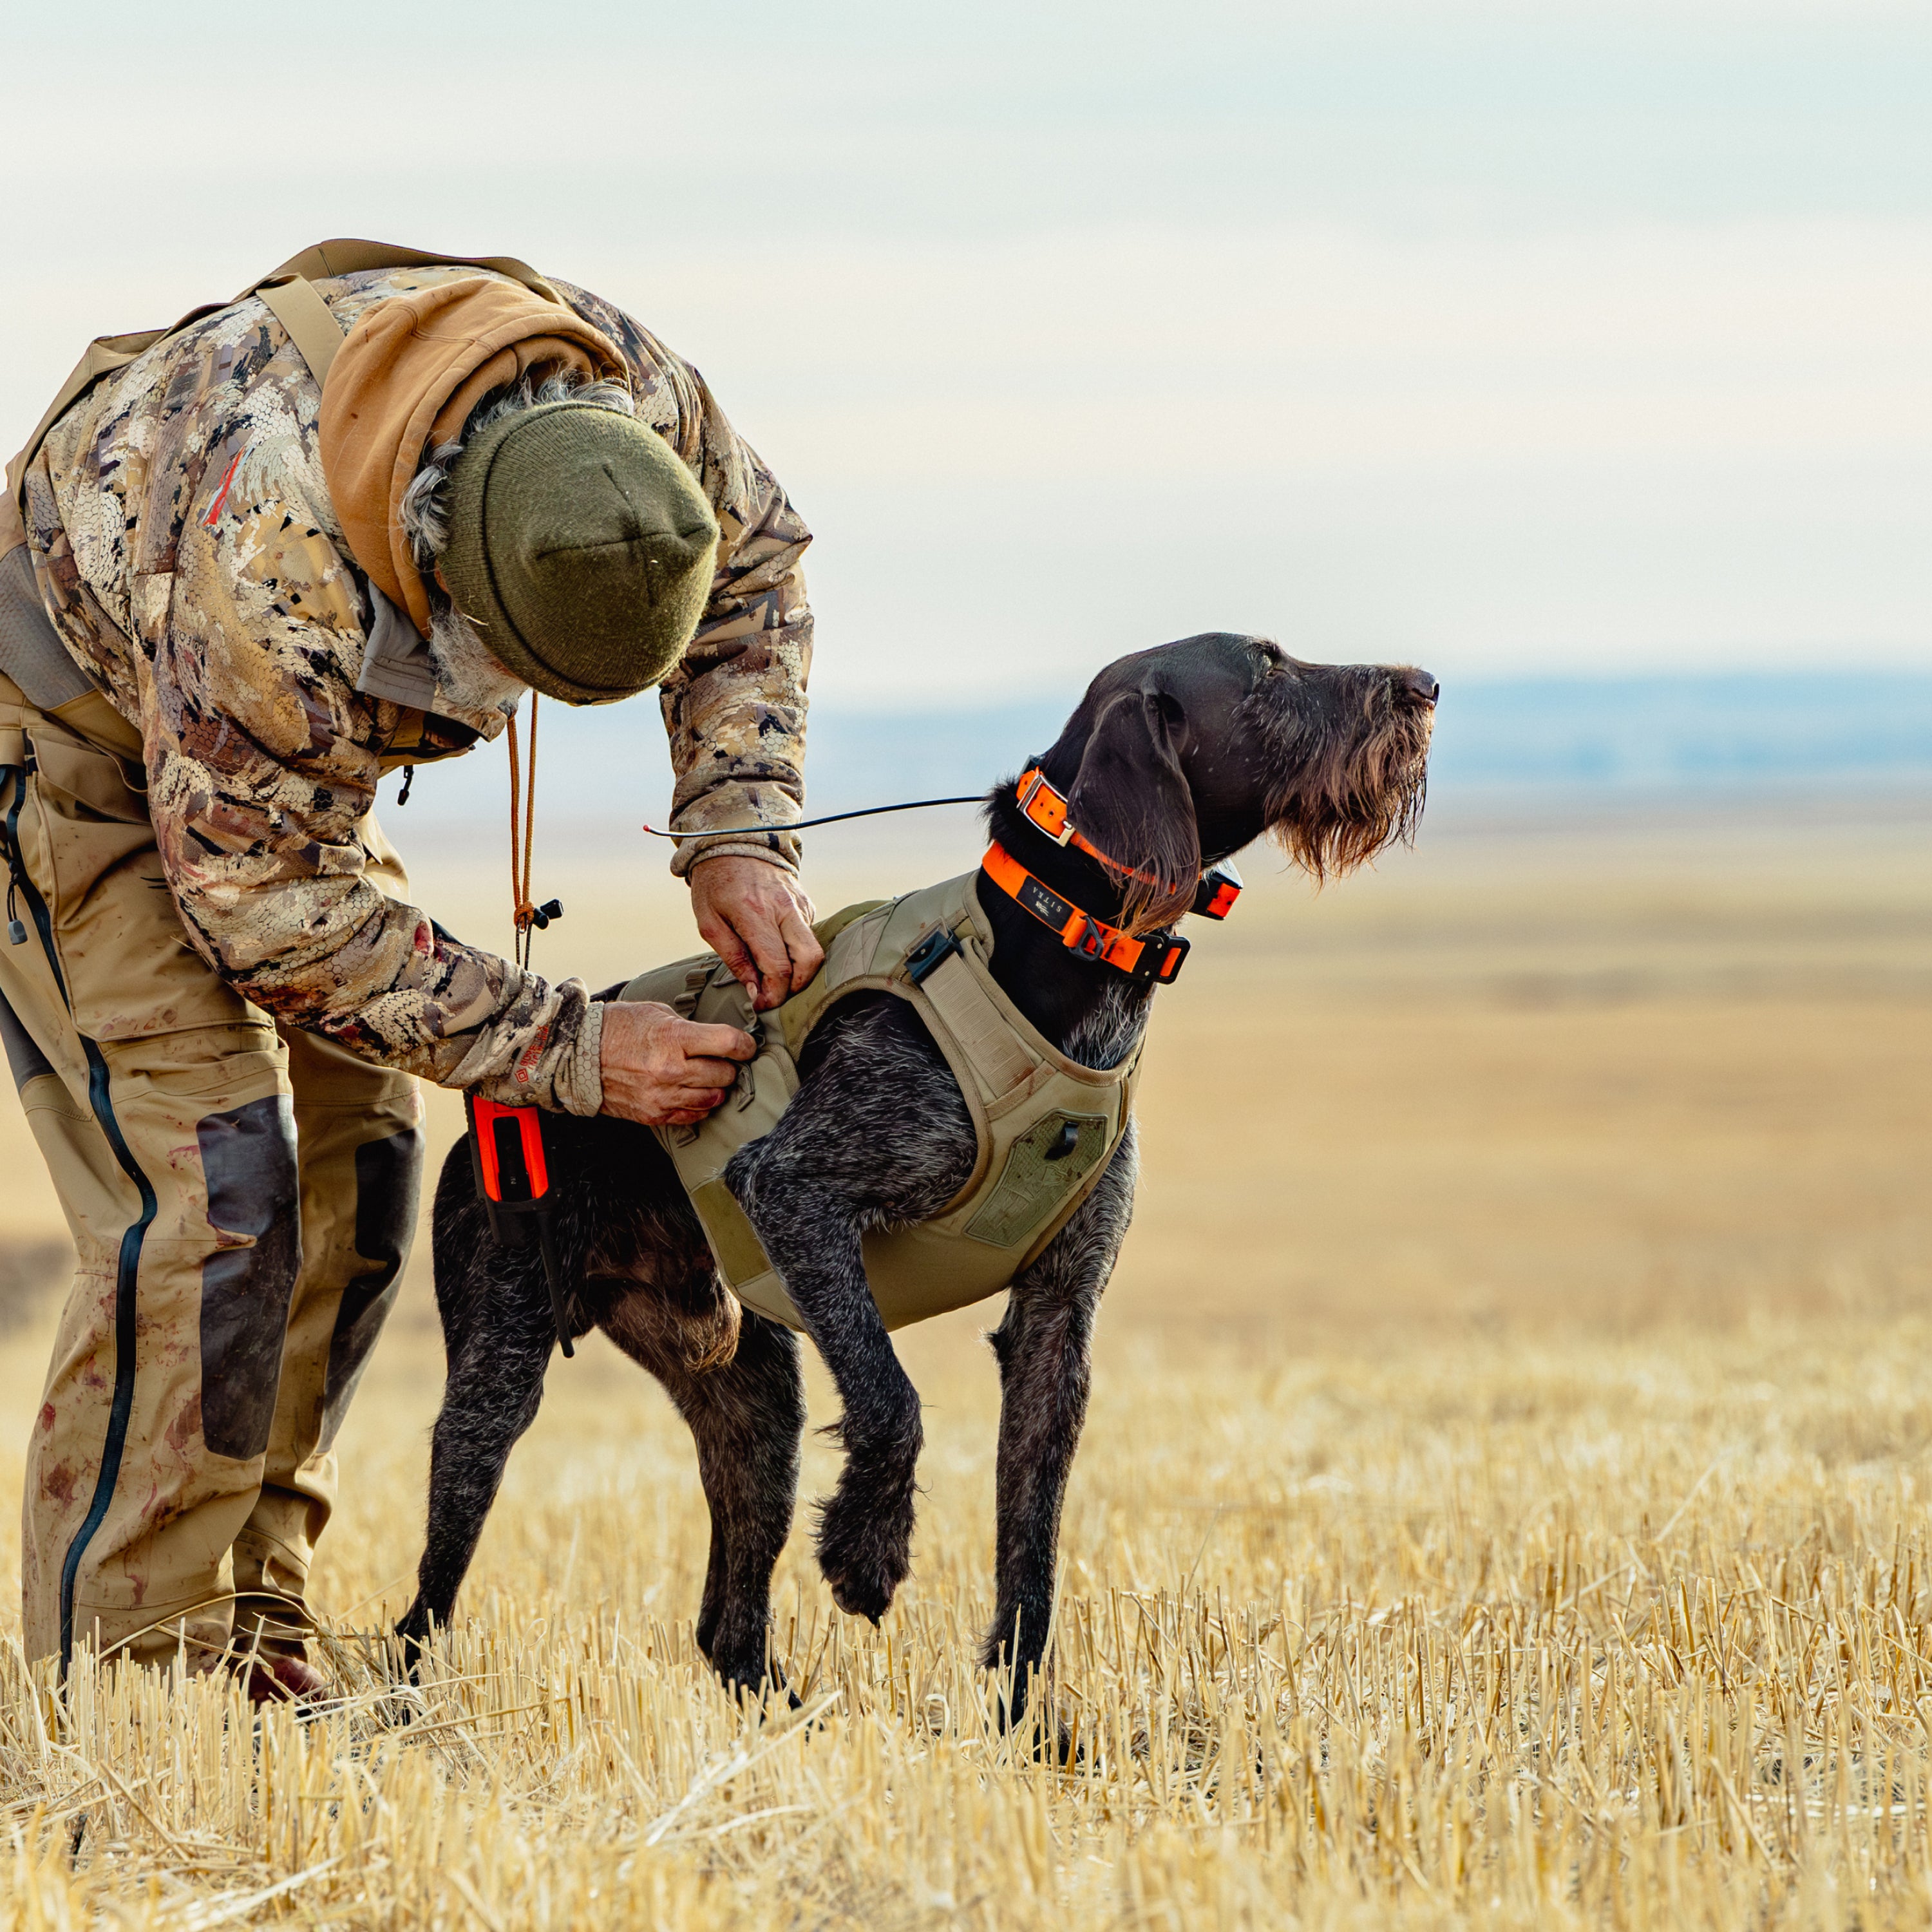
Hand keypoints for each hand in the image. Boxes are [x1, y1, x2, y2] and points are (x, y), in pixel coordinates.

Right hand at [599, 1000, 755, 1125]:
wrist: (577, 1055)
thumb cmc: (615, 1029)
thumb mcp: (656, 1014)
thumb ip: (689, 1028)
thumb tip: (716, 1039)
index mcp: (672, 1039)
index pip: (728, 1044)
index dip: (745, 1045)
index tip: (747, 1046)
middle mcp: (669, 1070)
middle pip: (724, 1075)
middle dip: (729, 1067)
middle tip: (724, 1060)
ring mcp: (661, 1096)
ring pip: (712, 1099)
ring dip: (716, 1088)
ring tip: (709, 1077)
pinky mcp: (652, 1114)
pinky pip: (691, 1116)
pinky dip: (699, 1106)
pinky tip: (694, 1093)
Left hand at [688, 855, 823, 1011]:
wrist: (734, 844)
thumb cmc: (715, 884)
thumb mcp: (708, 923)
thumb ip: (733, 958)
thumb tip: (756, 990)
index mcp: (755, 912)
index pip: (778, 965)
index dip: (773, 994)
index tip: (761, 1004)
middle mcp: (784, 908)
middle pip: (810, 959)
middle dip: (798, 987)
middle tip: (776, 994)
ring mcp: (800, 904)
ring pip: (814, 949)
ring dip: (799, 970)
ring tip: (773, 973)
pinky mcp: (807, 903)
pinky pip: (808, 935)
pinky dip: (796, 950)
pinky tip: (775, 946)